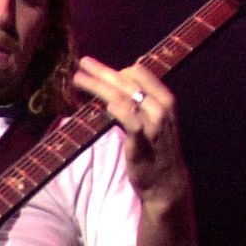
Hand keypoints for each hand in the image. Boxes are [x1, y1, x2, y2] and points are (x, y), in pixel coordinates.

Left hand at [73, 56, 189, 209]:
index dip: (114, 69)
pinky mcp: (143, 143)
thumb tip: (133, 69)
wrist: (166, 181)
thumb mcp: (154, 119)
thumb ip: (142, 98)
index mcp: (164, 99)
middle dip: (103, 72)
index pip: (139, 73)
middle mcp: (161, 108)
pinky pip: (132, 123)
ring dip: (101, 86)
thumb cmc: (156, 148)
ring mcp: (153, 125)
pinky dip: (121, 111)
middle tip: (82, 63)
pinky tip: (107, 104)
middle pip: (128, 82)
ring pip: (125, 97)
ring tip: (80, 79)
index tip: (93, 67)